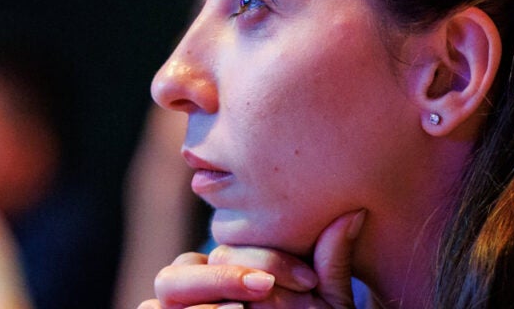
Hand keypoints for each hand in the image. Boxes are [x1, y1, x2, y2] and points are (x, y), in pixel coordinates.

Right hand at [140, 210, 363, 308]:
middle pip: (178, 272)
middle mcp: (186, 294)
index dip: (265, 260)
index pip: (225, 251)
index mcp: (219, 271)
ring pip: (159, 299)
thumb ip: (330, 263)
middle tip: (265, 289)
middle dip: (220, 277)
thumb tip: (355, 213)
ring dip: (202, 307)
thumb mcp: (327, 302)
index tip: (308, 281)